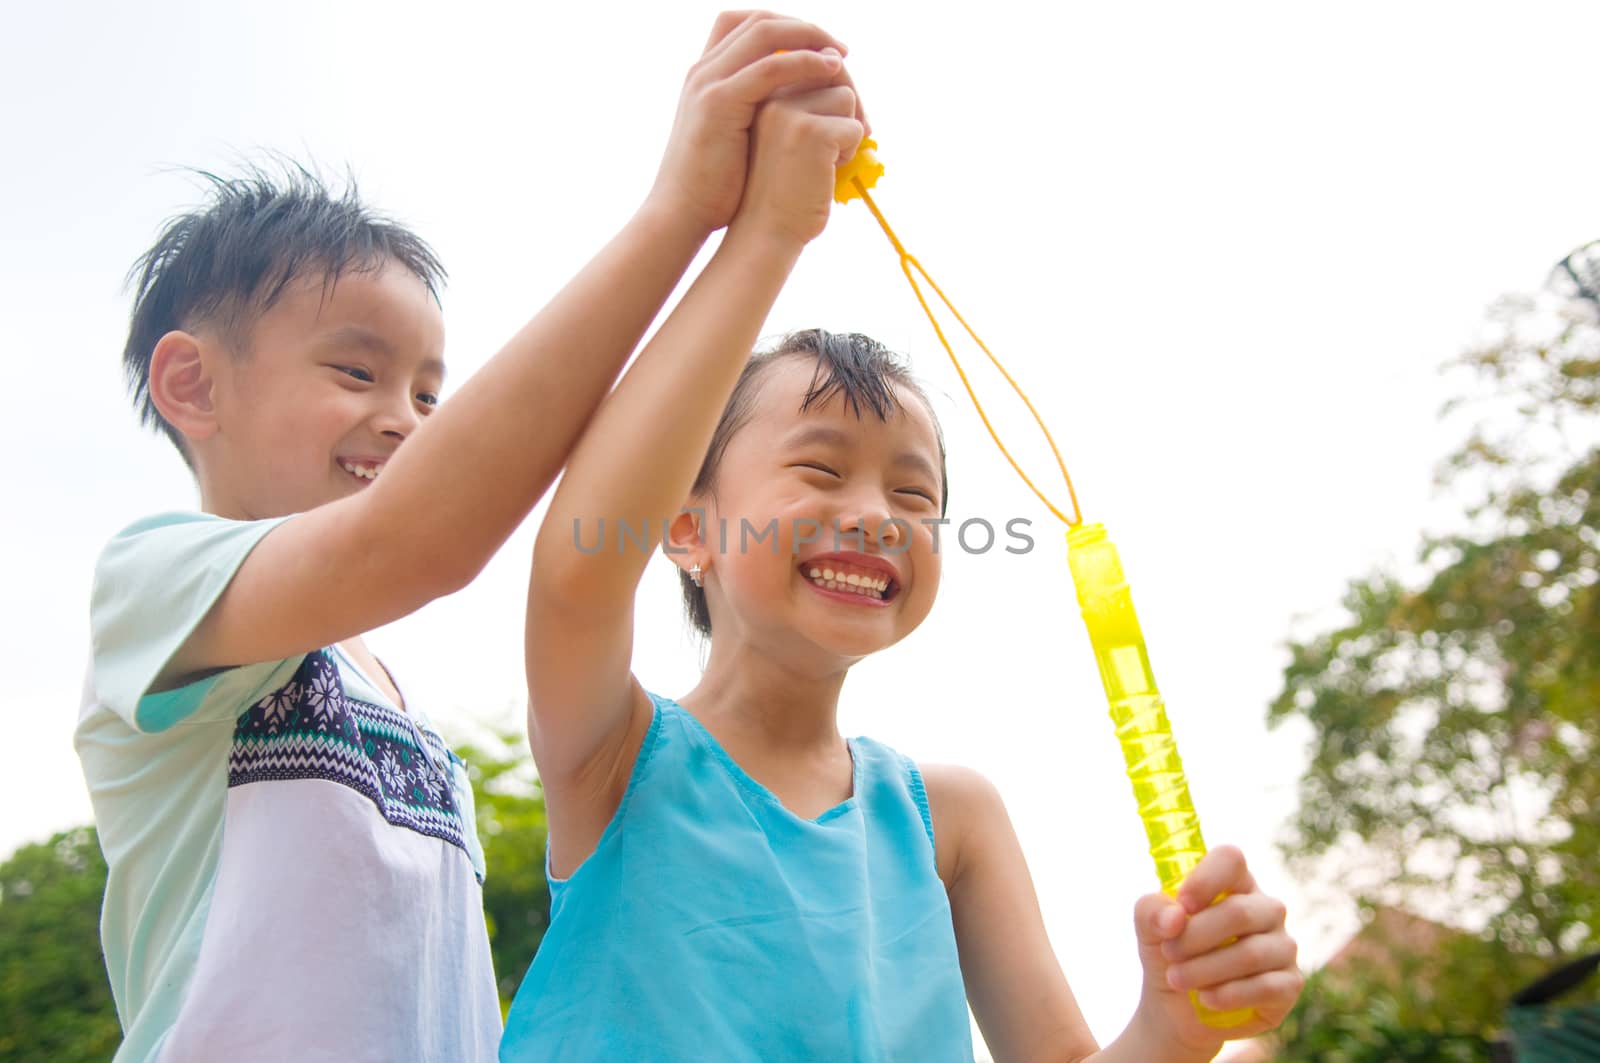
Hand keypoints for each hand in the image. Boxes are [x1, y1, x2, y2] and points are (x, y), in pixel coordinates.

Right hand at [648, 11, 866, 234]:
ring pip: (766, 35)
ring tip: (841, 59)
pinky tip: (829, 74)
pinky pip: (770, 68)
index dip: (789, 26)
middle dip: (805, 28)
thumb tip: (792, 113)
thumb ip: (752, 116)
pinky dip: (804, 63)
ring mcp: (709, 84)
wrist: (681, 214)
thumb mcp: (731, 138)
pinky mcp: (720, 104)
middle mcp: (704, 71)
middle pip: (761, 21)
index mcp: (705, 75)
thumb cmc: (713, 187)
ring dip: (810, 39)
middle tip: (840, 48)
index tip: (821, 46)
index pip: (748, 24)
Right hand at [730, 73, 863, 247]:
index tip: (836, 124)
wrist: (762, 231)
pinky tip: (826, 173)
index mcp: (763, 94)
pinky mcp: (811, 132)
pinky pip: (855, 128)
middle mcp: (771, 96)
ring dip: (847, 131)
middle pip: (834, 72)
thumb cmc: (780, 190)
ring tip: (825, 161)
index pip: (814, 64)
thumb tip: (844, 74)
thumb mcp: (786, 138)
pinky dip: (851, 153)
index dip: (835, 90)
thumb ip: (807, 106)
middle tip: (846, 141)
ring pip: (846, 98)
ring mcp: (789, 112)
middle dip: (849, 105)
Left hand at [1131, 846, 1303, 1054]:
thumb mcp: (1149, 931)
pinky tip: (1206, 998)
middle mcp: (1265, 909)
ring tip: (1177, 979)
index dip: (1205, 879)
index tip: (1181, 905)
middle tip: (1168, 953)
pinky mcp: (1290, 984)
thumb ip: (1151, 912)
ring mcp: (1282, 946)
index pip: (1230, 859)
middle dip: (1194, 936)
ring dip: (1205, 969)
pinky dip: (1229, 995)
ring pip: (1251, 953)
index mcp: (1233, 883)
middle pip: (1239, 912)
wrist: (1177, 1011)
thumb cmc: (1169, 956)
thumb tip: (1174, 918)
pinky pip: (1267, 987)